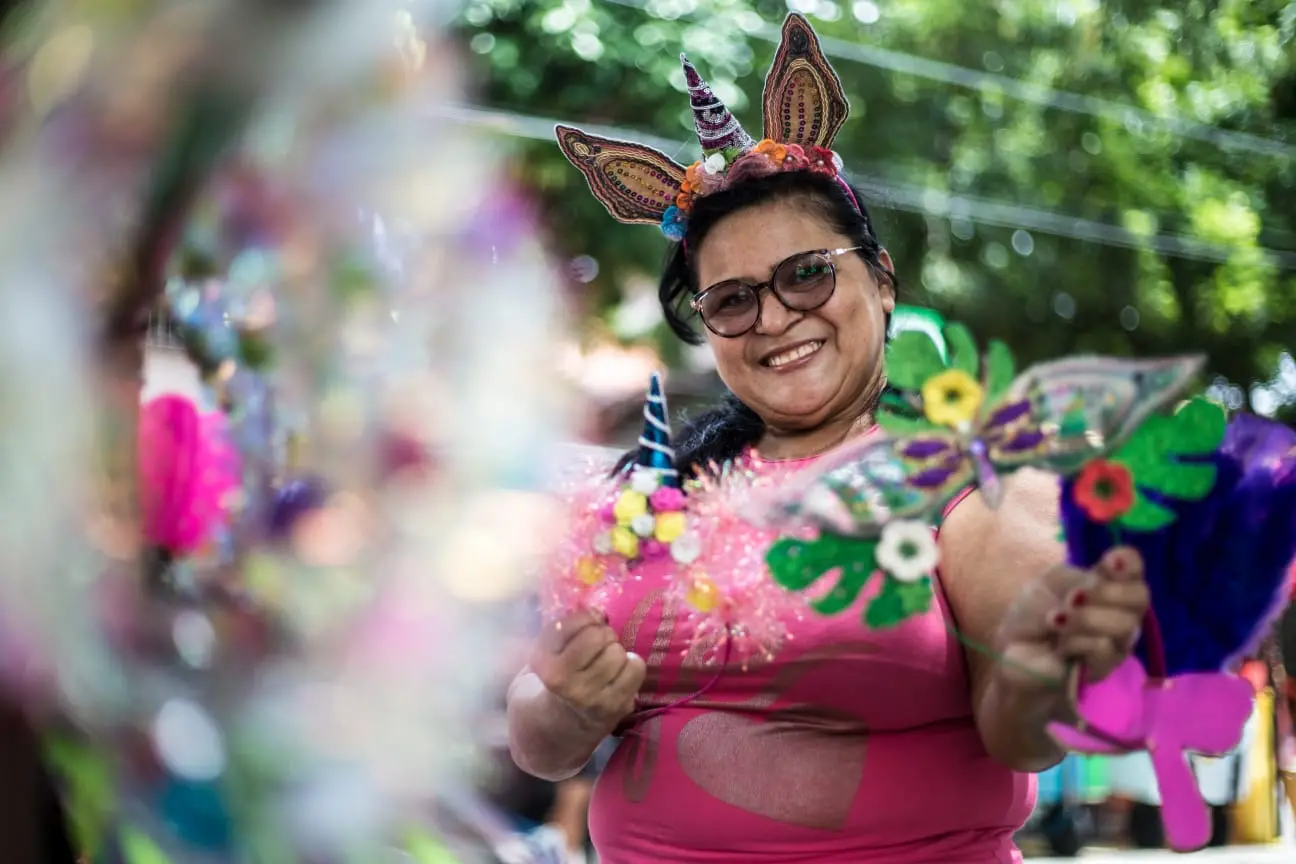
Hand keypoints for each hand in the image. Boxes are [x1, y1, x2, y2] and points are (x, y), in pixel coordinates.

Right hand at [530, 609, 645, 730]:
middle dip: (601, 636)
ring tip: (605, 663)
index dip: (586, 618)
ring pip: (618, 652)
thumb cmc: (551, 682)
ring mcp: (592, 697)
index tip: (586, 626)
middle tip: (595, 648)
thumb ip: (565, 629)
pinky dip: (631, 666)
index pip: (575, 623)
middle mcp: (566, 682)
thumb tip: (599, 611)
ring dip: (615, 652)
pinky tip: (619, 673)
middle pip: (599, 637)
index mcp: (545, 664)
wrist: (555, 731)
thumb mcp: (544, 653)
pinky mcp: (615, 707)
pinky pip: (636, 668)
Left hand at [996, 546, 1149, 689]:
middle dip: (1107, 592)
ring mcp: (1117, 642)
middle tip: (1073, 597)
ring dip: (1086, 618)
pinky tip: (1060, 646)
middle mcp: (1121, 611)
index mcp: (1107, 584)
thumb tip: (1098, 583)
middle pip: (1140, 597)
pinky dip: (1077, 642)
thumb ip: (1078, 577)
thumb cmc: (1033, 613)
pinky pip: (1104, 649)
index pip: (1133, 568)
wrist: (1012, 650)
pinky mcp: (1105, 667)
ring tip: (1055, 620)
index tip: (1109, 561)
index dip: (1128, 563)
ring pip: (1124, 624)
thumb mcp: (1049, 583)